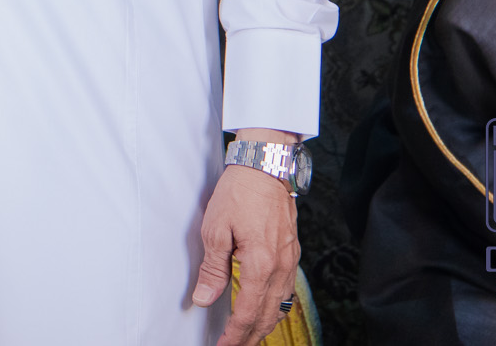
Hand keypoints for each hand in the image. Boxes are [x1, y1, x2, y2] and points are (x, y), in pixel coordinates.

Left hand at [192, 131, 299, 345]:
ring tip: (247, 337)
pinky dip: (275, 308)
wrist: (266, 166)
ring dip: (264, 326)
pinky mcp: (292, 253)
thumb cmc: (240, 192)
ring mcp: (290, 261)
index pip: (248, 313)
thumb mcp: (215, 229)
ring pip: (280, 306)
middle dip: (250, 338)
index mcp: (261, 265)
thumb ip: (212, 269)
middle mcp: (281, 268)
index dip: (235, 336)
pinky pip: (286, 291)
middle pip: (267, 317)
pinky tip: (265, 310)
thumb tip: (204, 298)